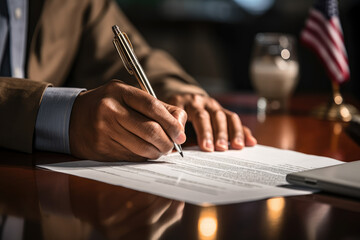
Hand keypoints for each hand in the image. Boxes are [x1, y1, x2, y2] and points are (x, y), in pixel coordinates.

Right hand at [69, 80, 186, 160]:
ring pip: (143, 148)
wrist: (71, 118)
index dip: (171, 122)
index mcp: (119, 92)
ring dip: (157, 152)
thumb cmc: (107, 105)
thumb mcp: (128, 96)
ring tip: (160, 148)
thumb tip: (181, 124)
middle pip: (150, 130)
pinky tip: (144, 151)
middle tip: (172, 145)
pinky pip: (132, 157)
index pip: (152, 107)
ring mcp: (104, 132)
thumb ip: (156, 106)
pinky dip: (144, 157)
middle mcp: (110, 111)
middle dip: (167, 142)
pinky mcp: (102, 150)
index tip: (181, 134)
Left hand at [168, 94, 256, 151]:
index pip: (199, 116)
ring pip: (228, 117)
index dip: (204, 132)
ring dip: (234, 132)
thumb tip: (178, 150)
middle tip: (221, 149)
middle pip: (215, 116)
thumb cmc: (172, 117)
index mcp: (187, 102)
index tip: (206, 147)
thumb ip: (175, 132)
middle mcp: (203, 102)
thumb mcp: (168, 120)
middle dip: (219, 134)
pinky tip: (250, 142)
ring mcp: (214, 106)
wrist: (179, 100)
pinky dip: (243, 131)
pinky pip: (235, 121)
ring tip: (237, 147)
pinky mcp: (223, 111)